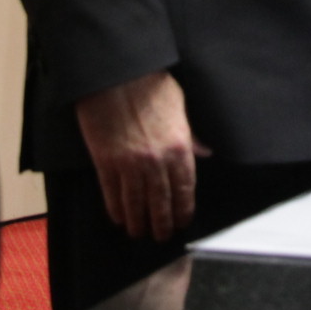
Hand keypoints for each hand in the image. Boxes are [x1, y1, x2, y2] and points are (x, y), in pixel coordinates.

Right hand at [75, 69, 209, 240]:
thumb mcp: (180, 106)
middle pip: (161, 202)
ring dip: (138, 222)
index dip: (183, 210)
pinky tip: (118, 217)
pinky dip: (115, 209)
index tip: (182, 221)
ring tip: (139, 232)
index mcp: (180, 146)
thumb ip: (191, 134)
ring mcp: (130, 164)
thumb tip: (205, 152)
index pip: (185, 189)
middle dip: (162, 223)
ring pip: (136, 204)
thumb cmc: (149, 84)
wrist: (116, 73)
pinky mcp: (106, 162)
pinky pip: (112, 193)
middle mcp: (157, 161)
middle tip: (161, 236)